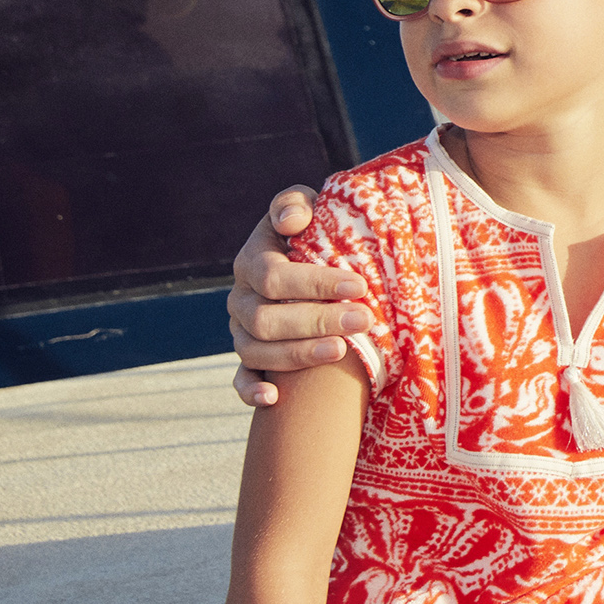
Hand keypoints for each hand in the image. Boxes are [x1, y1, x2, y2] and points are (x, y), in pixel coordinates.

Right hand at [228, 185, 378, 407]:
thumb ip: (295, 205)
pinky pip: (240, 378)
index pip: (273, 276)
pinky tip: (275, 398)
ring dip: (297, 354)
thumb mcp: (308, 208)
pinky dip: (251, 390)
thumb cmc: (317, 230)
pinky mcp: (249, 357)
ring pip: (255, 351)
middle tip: (363, 321)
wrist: (313, 258)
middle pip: (265, 319)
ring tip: (342, 350)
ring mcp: (241, 330)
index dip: (314, 283)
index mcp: (252, 260)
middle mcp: (241, 297)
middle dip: (316, 321)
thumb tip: (291, 221)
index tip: (359, 287)